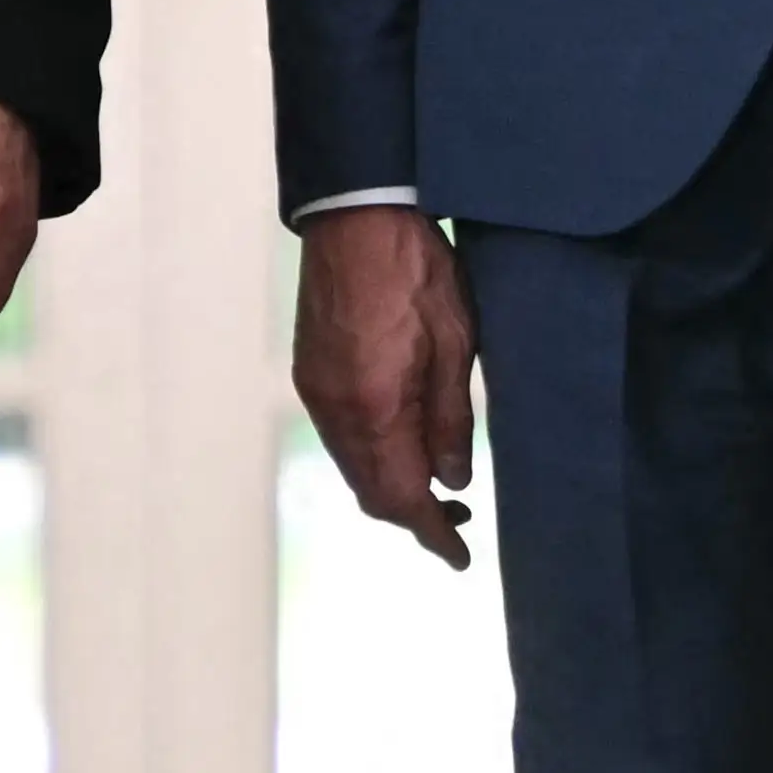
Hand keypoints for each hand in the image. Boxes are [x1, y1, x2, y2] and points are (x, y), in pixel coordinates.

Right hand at [293, 204, 481, 565]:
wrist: (355, 215)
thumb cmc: (415, 269)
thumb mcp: (455, 343)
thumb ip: (451, 420)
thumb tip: (454, 480)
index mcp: (376, 408)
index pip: (403, 497)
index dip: (433, 534)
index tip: (460, 557)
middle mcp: (336, 411)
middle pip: (371, 493)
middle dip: (413, 517)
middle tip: (458, 520)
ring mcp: (317, 393)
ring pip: (354, 468)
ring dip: (391, 487)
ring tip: (436, 485)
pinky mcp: (311, 374)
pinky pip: (340, 439)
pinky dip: (371, 458)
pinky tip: (402, 444)